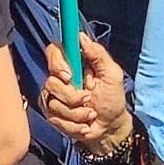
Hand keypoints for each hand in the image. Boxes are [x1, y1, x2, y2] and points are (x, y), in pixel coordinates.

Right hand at [41, 33, 135, 157]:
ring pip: (53, 103)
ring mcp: (53, 97)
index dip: (57, 63)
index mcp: (73, 64)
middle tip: (87, 99)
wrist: (110, 127)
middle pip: (51, 82)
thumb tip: (81, 37)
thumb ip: (98, 54)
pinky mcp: (52, 115)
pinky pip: (55, 119)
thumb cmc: (112, 99)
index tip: (68, 76)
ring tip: (90, 114)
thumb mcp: (112, 74)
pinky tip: (84, 124)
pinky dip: (74, 125)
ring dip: (76, 113)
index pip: (53, 52)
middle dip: (71, 96)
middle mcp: (59, 78)